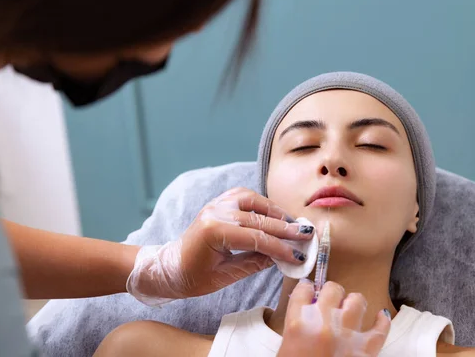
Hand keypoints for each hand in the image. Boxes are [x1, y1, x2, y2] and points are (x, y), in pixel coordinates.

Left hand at [126, 187, 313, 305]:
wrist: (168, 267)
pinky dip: (262, 203)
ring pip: (254, 201)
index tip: (299, 256)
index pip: (257, 238)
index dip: (281, 247)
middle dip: (286, 228)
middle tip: (306, 236)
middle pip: (259, 218)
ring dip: (276, 212)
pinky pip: (244, 196)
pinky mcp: (218, 203)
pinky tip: (275, 214)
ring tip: (294, 225)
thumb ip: (253, 264)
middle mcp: (215, 212)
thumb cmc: (191, 277)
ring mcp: (216, 204)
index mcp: (214, 231)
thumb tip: (281, 257)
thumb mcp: (223, 277)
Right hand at [277, 280, 390, 356]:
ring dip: (353, 303)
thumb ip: (296, 327)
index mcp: (297, 323)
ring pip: (357, 300)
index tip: (309, 292)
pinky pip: (380, 328)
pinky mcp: (366, 351)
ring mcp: (346, 335)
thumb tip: (309, 312)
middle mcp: (322, 323)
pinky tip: (381, 317)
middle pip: (332, 289)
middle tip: (329, 302)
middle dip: (331, 293)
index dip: (307, 289)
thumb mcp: (286, 348)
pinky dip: (382, 321)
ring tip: (350, 309)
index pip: (303, 289)